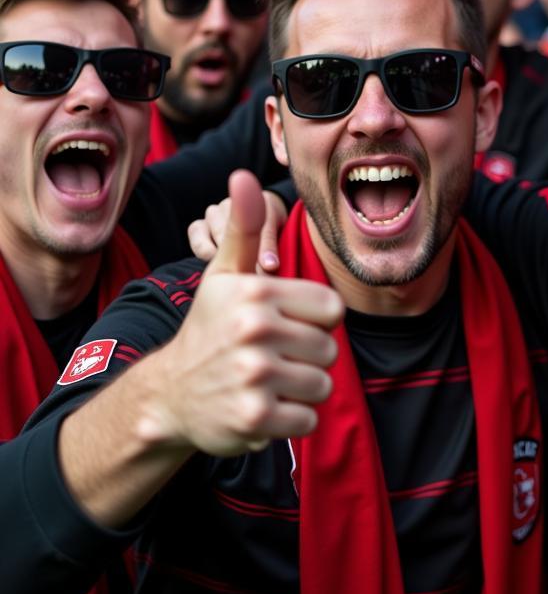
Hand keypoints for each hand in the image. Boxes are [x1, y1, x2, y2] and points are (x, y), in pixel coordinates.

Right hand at [147, 171, 341, 457]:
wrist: (168, 394)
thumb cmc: (210, 326)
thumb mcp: (224, 273)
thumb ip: (245, 226)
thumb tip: (243, 175)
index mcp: (258, 293)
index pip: (333, 309)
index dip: (315, 320)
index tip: (286, 323)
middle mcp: (256, 331)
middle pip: (329, 349)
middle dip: (308, 356)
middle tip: (273, 356)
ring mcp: (254, 376)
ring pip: (322, 384)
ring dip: (301, 388)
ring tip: (269, 380)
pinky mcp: (255, 417)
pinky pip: (307, 417)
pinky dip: (291, 418)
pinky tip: (263, 406)